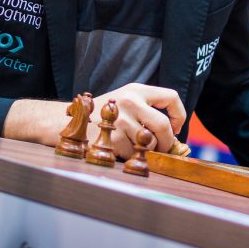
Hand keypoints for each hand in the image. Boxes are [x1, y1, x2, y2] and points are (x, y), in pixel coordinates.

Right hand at [2, 83, 185, 157]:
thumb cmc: (102, 115)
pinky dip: (132, 157)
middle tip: (162, 148)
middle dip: (167, 142)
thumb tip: (177, 139)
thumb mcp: (126, 102)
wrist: (69, 122)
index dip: (179, 115)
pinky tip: (122, 150)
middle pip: (164, 126)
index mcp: (136, 90)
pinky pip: (134, 154)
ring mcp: (120, 120)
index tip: (175, 127)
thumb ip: (149, 112)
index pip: (171, 97)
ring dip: (149, 152)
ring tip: (138, 148)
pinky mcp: (113, 138)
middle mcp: (130, 101)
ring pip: (150, 143)